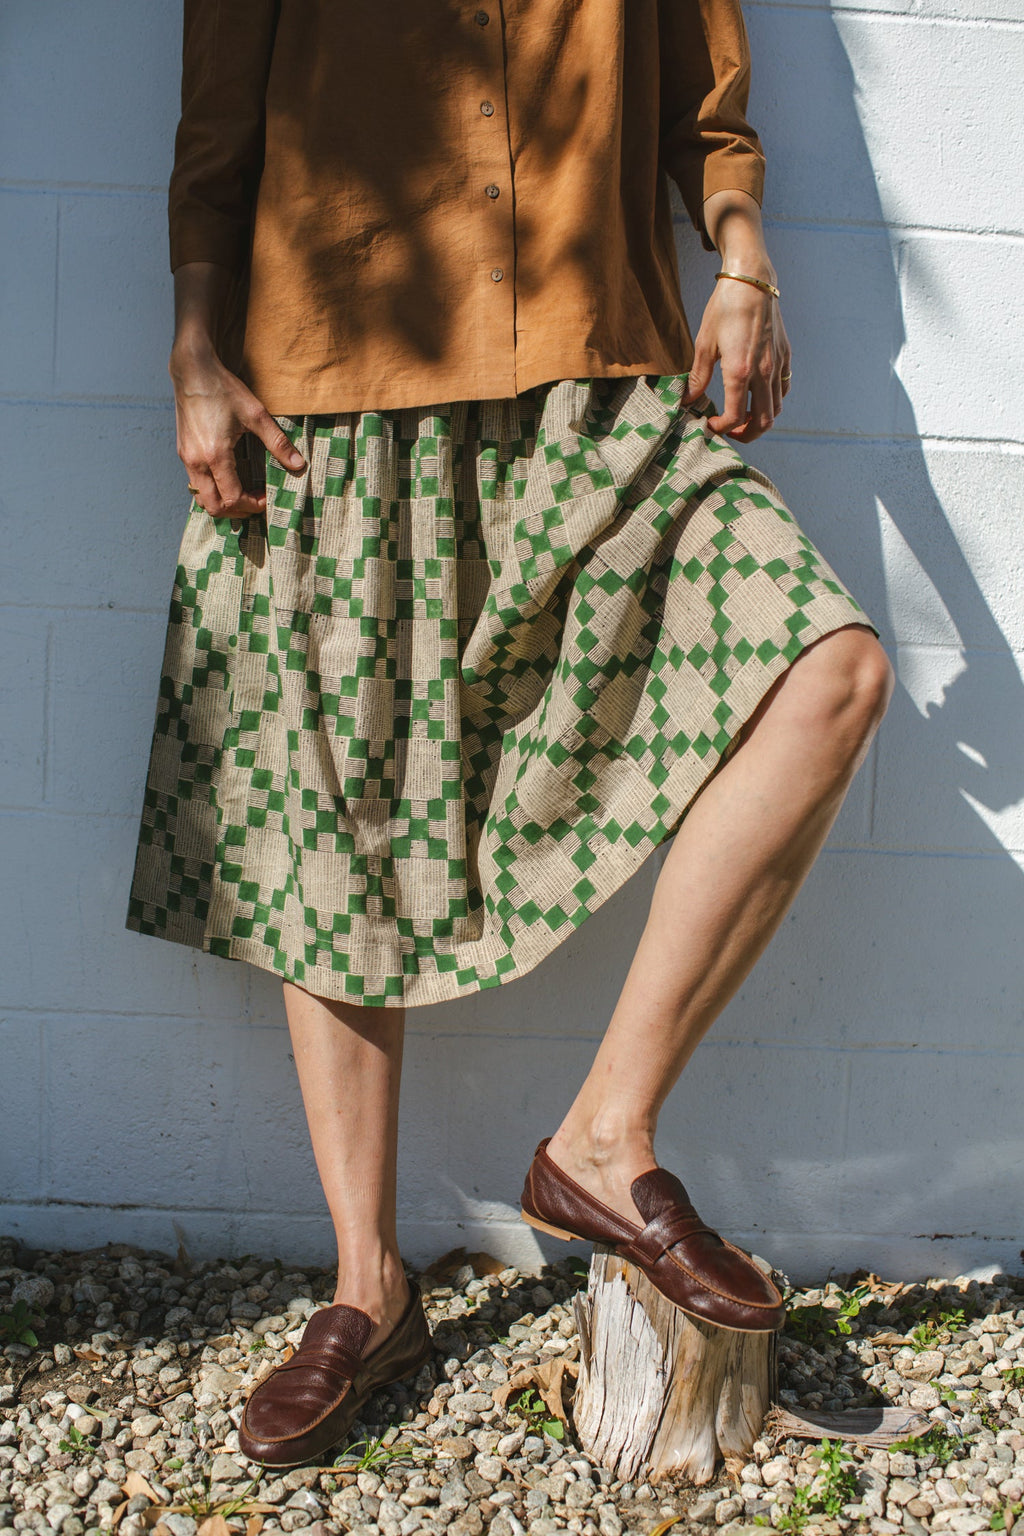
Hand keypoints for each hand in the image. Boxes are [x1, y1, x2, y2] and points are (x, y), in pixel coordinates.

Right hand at [171, 341, 305, 518]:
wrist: (193, 370)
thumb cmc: (223, 390)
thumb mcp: (256, 415)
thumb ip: (278, 443)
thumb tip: (299, 464)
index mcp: (215, 456)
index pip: (233, 498)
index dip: (253, 504)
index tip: (267, 497)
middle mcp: (197, 462)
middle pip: (214, 507)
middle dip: (237, 511)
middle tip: (256, 502)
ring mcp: (187, 458)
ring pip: (201, 498)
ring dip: (223, 503)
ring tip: (243, 494)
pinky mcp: (184, 452)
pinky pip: (195, 484)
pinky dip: (212, 490)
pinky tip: (228, 479)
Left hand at [680, 188, 791, 442]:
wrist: (752, 280)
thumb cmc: (725, 309)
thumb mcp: (704, 343)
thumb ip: (698, 377)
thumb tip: (688, 400)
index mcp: (739, 372)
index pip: (734, 416)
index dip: (721, 428)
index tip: (710, 425)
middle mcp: (763, 372)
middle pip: (762, 421)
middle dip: (746, 434)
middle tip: (730, 432)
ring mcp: (777, 364)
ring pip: (776, 409)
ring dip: (760, 420)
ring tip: (743, 417)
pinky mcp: (785, 355)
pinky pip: (783, 388)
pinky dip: (773, 401)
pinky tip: (758, 396)